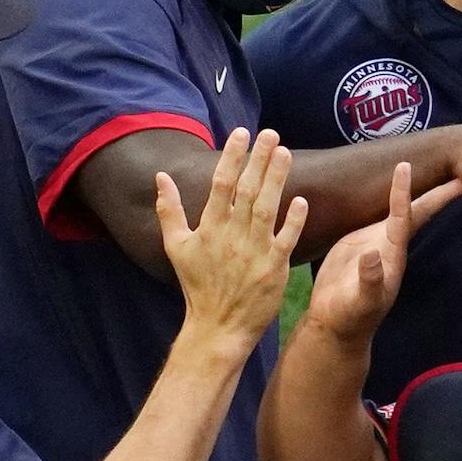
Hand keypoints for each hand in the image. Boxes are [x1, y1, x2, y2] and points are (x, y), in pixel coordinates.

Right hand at [154, 128, 308, 344]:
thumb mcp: (176, 247)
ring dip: (276, 179)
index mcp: (209, 228)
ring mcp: (254, 252)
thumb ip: (169, 210)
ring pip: (266, 208)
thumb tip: (161, 176)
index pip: (220, 184)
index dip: (231, 157)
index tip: (241, 134)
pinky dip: (293, 220)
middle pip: (246, 190)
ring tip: (285, 153)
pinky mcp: (273, 269)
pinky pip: (285, 239)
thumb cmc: (198, 285)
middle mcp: (231, 236)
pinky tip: (300, 199)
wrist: (217, 326)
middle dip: (258, 159)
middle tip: (271, 134)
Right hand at [304, 161, 461, 340]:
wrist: (337, 324)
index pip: (404, 216)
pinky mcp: (357, 242)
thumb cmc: (352, 316)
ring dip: (412, 188)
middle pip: (415, 209)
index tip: (405, 165)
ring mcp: (374, 241)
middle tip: (458, 159)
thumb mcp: (360, 301)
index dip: (405, 191)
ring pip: (397, 208)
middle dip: (436, 187)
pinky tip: (390, 185)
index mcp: (392, 253)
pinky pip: (376, 215)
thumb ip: (369, 280)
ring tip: (426, 163)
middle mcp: (388, 243)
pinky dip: (386, 198)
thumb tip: (372, 254)